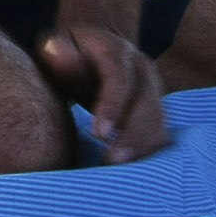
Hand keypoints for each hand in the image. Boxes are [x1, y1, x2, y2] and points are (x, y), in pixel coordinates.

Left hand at [36, 17, 164, 164]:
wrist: (94, 51)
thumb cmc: (68, 53)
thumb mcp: (56, 46)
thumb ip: (56, 51)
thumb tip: (56, 54)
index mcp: (117, 51)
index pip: (119, 77)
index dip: (112, 105)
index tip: (98, 135)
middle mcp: (142, 69)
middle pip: (148, 103)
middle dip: (133, 135)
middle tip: (111, 160)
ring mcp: (154, 90)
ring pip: (159, 121)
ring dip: (142, 148)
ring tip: (118, 168)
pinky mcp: (156, 110)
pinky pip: (159, 134)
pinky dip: (148, 153)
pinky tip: (131, 171)